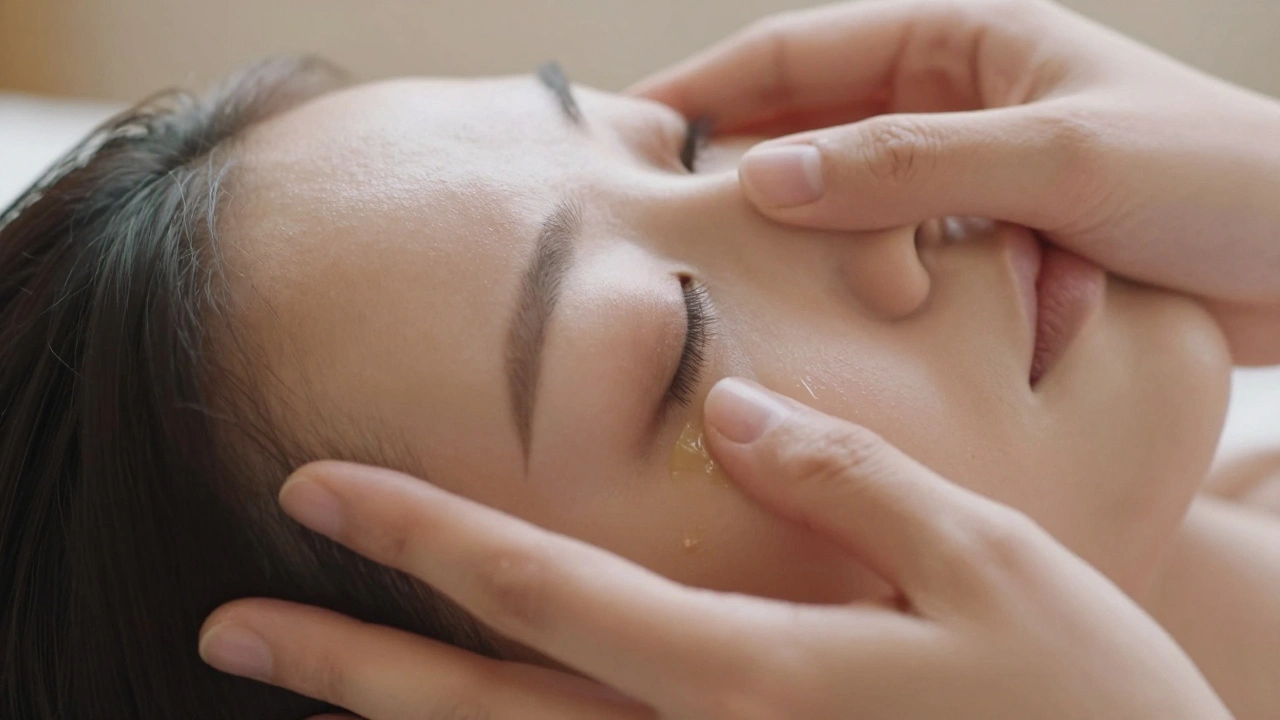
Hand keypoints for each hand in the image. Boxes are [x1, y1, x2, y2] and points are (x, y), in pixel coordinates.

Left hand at [199, 378, 1231, 718]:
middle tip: (231, 621)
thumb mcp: (990, 566)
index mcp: (753, 675)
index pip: (542, 586)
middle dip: (345, 663)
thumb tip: (727, 413)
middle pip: (480, 714)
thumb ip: (848, 479)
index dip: (419, 532)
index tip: (315, 485)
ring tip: (309, 684)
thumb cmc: (1091, 706)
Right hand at [632, 0, 1279, 364]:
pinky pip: (892, 251)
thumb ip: (910, 166)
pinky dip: (850, 276)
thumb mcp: (1056, 157)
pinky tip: (814, 312)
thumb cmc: (1216, 180)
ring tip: (718, 272)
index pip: (799, 53)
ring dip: (793, 231)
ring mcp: (965, 175)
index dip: (706, 89)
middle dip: (732, 161)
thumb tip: (767, 178)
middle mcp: (953, 101)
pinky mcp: (988, 241)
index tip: (624, 130)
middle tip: (652, 215)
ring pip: (844, 197)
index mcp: (964, 41)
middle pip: (807, 123)